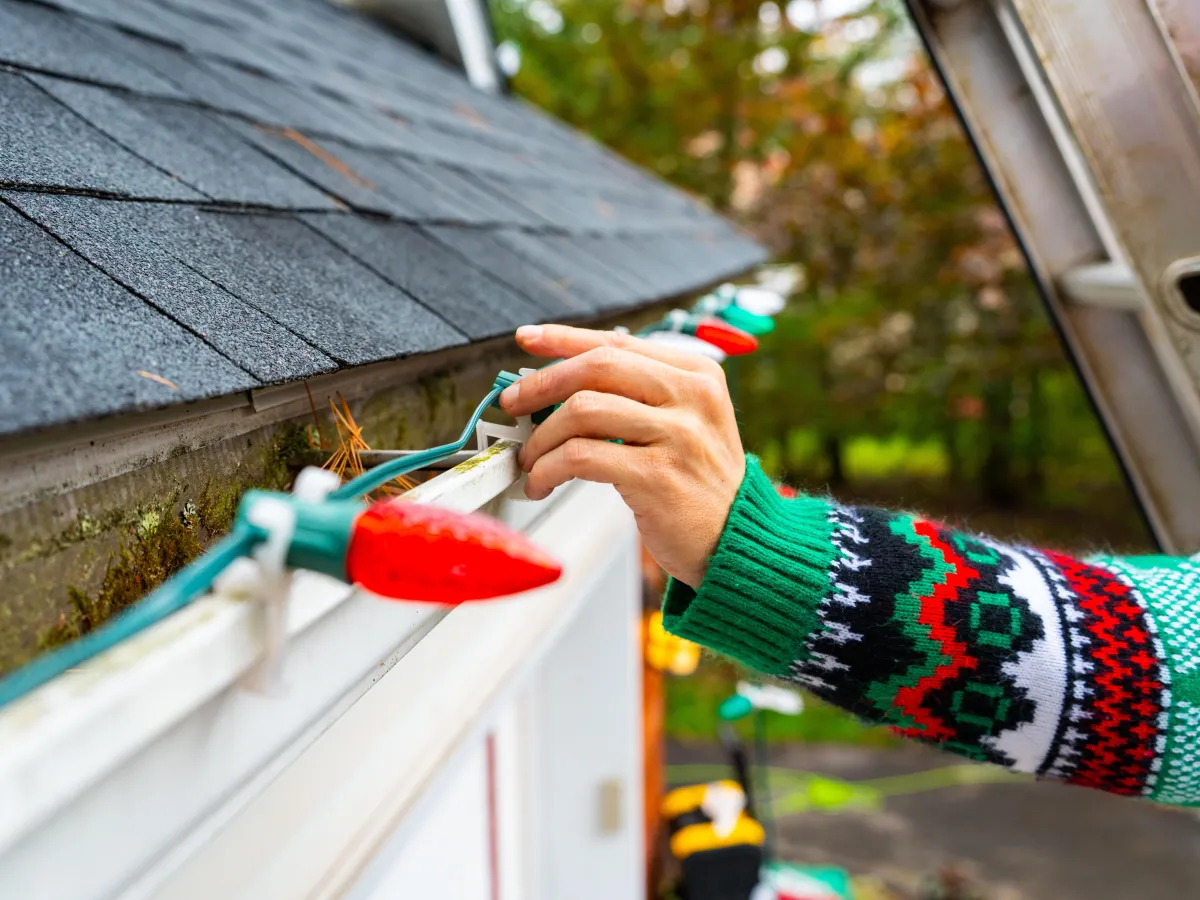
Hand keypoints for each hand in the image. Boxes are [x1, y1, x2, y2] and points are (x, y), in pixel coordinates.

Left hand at [499, 324, 745, 587]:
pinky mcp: (658, 476)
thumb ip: (637, 396)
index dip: (564, 338)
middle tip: (514, 403)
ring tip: (530, 459)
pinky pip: (581, 457)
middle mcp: (691, 397)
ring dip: (541, 437)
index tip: (528, 338)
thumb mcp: (685, 424)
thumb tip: (559, 383)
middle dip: (543, 383)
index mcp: (697, 374)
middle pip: (597, 367)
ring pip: (582, 411)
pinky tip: (542, 483)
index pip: (618, 342)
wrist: (735, 541)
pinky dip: (548, 469)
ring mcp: (678, 435)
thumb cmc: (699, 484)